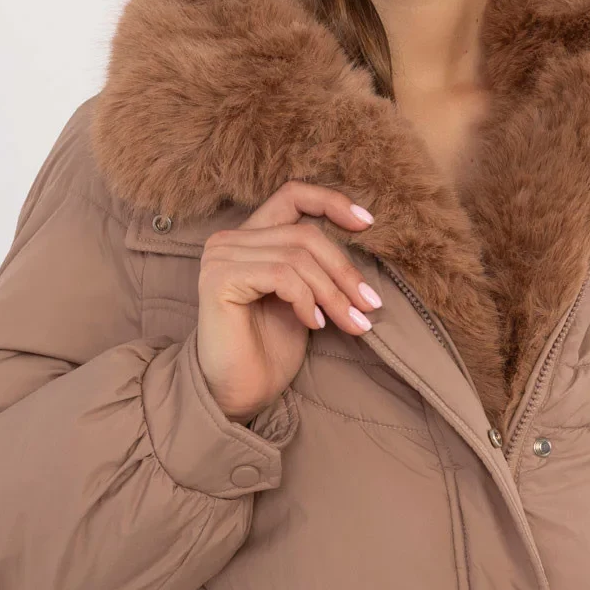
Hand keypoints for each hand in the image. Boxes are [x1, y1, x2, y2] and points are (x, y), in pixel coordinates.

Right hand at [196, 181, 384, 420]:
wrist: (239, 393)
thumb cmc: (271, 350)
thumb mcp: (306, 299)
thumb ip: (320, 267)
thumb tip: (367, 244)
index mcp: (251, 238)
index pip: (293, 195)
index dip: (332, 202)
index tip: (368, 223)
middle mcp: (230, 240)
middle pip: (305, 234)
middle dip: (345, 271)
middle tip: (370, 305)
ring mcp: (221, 257)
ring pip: (298, 256)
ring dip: (333, 293)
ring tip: (352, 323)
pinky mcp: (219, 279)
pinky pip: (281, 275)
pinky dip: (306, 300)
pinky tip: (313, 325)